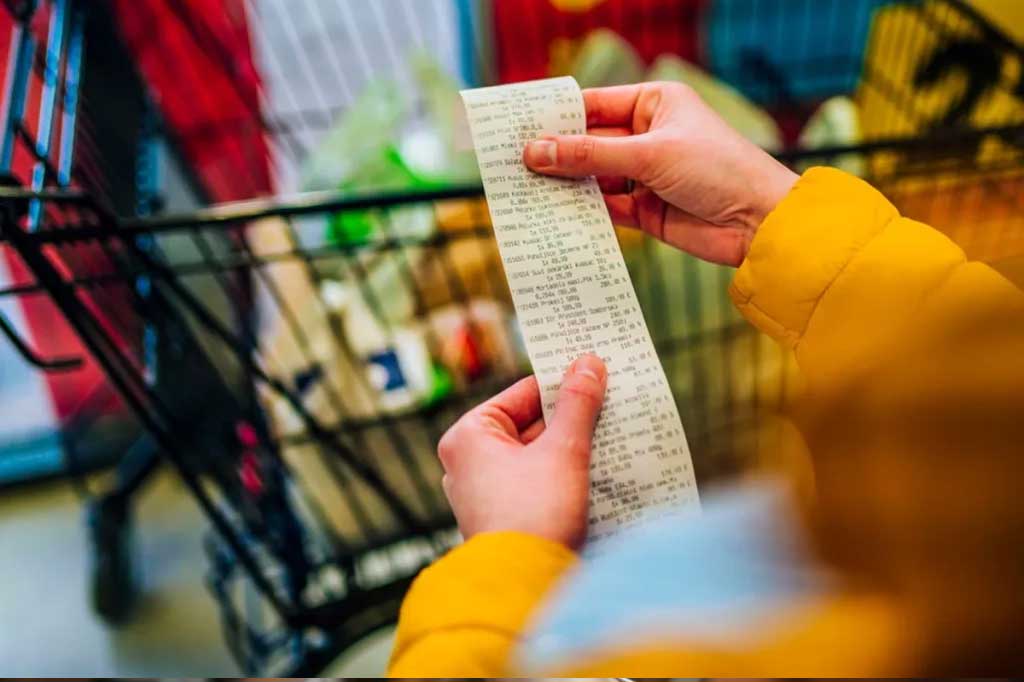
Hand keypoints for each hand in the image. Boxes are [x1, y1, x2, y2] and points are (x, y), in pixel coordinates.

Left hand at [437, 354, 606, 549]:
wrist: (525, 588)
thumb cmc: (533, 516)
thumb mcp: (563, 451)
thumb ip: (578, 404)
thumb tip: (589, 363)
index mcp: (468, 436)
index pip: (522, 393)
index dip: (562, 383)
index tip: (596, 374)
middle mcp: (467, 462)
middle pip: (529, 424)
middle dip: (571, 420)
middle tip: (611, 405)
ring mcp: (482, 493)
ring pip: (535, 455)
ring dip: (571, 449)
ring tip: (611, 438)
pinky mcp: (502, 518)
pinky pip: (535, 483)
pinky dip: (563, 476)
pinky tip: (597, 473)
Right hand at [523, 82, 797, 265]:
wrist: (759, 223)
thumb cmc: (718, 169)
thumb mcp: (649, 155)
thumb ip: (590, 156)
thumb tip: (536, 153)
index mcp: (653, 105)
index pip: (593, 106)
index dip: (556, 117)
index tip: (518, 127)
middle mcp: (647, 136)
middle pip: (588, 143)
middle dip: (555, 154)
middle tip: (511, 164)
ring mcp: (645, 175)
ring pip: (592, 177)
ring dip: (565, 185)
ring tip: (525, 191)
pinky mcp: (645, 211)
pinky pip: (604, 207)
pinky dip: (583, 211)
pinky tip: (555, 214)